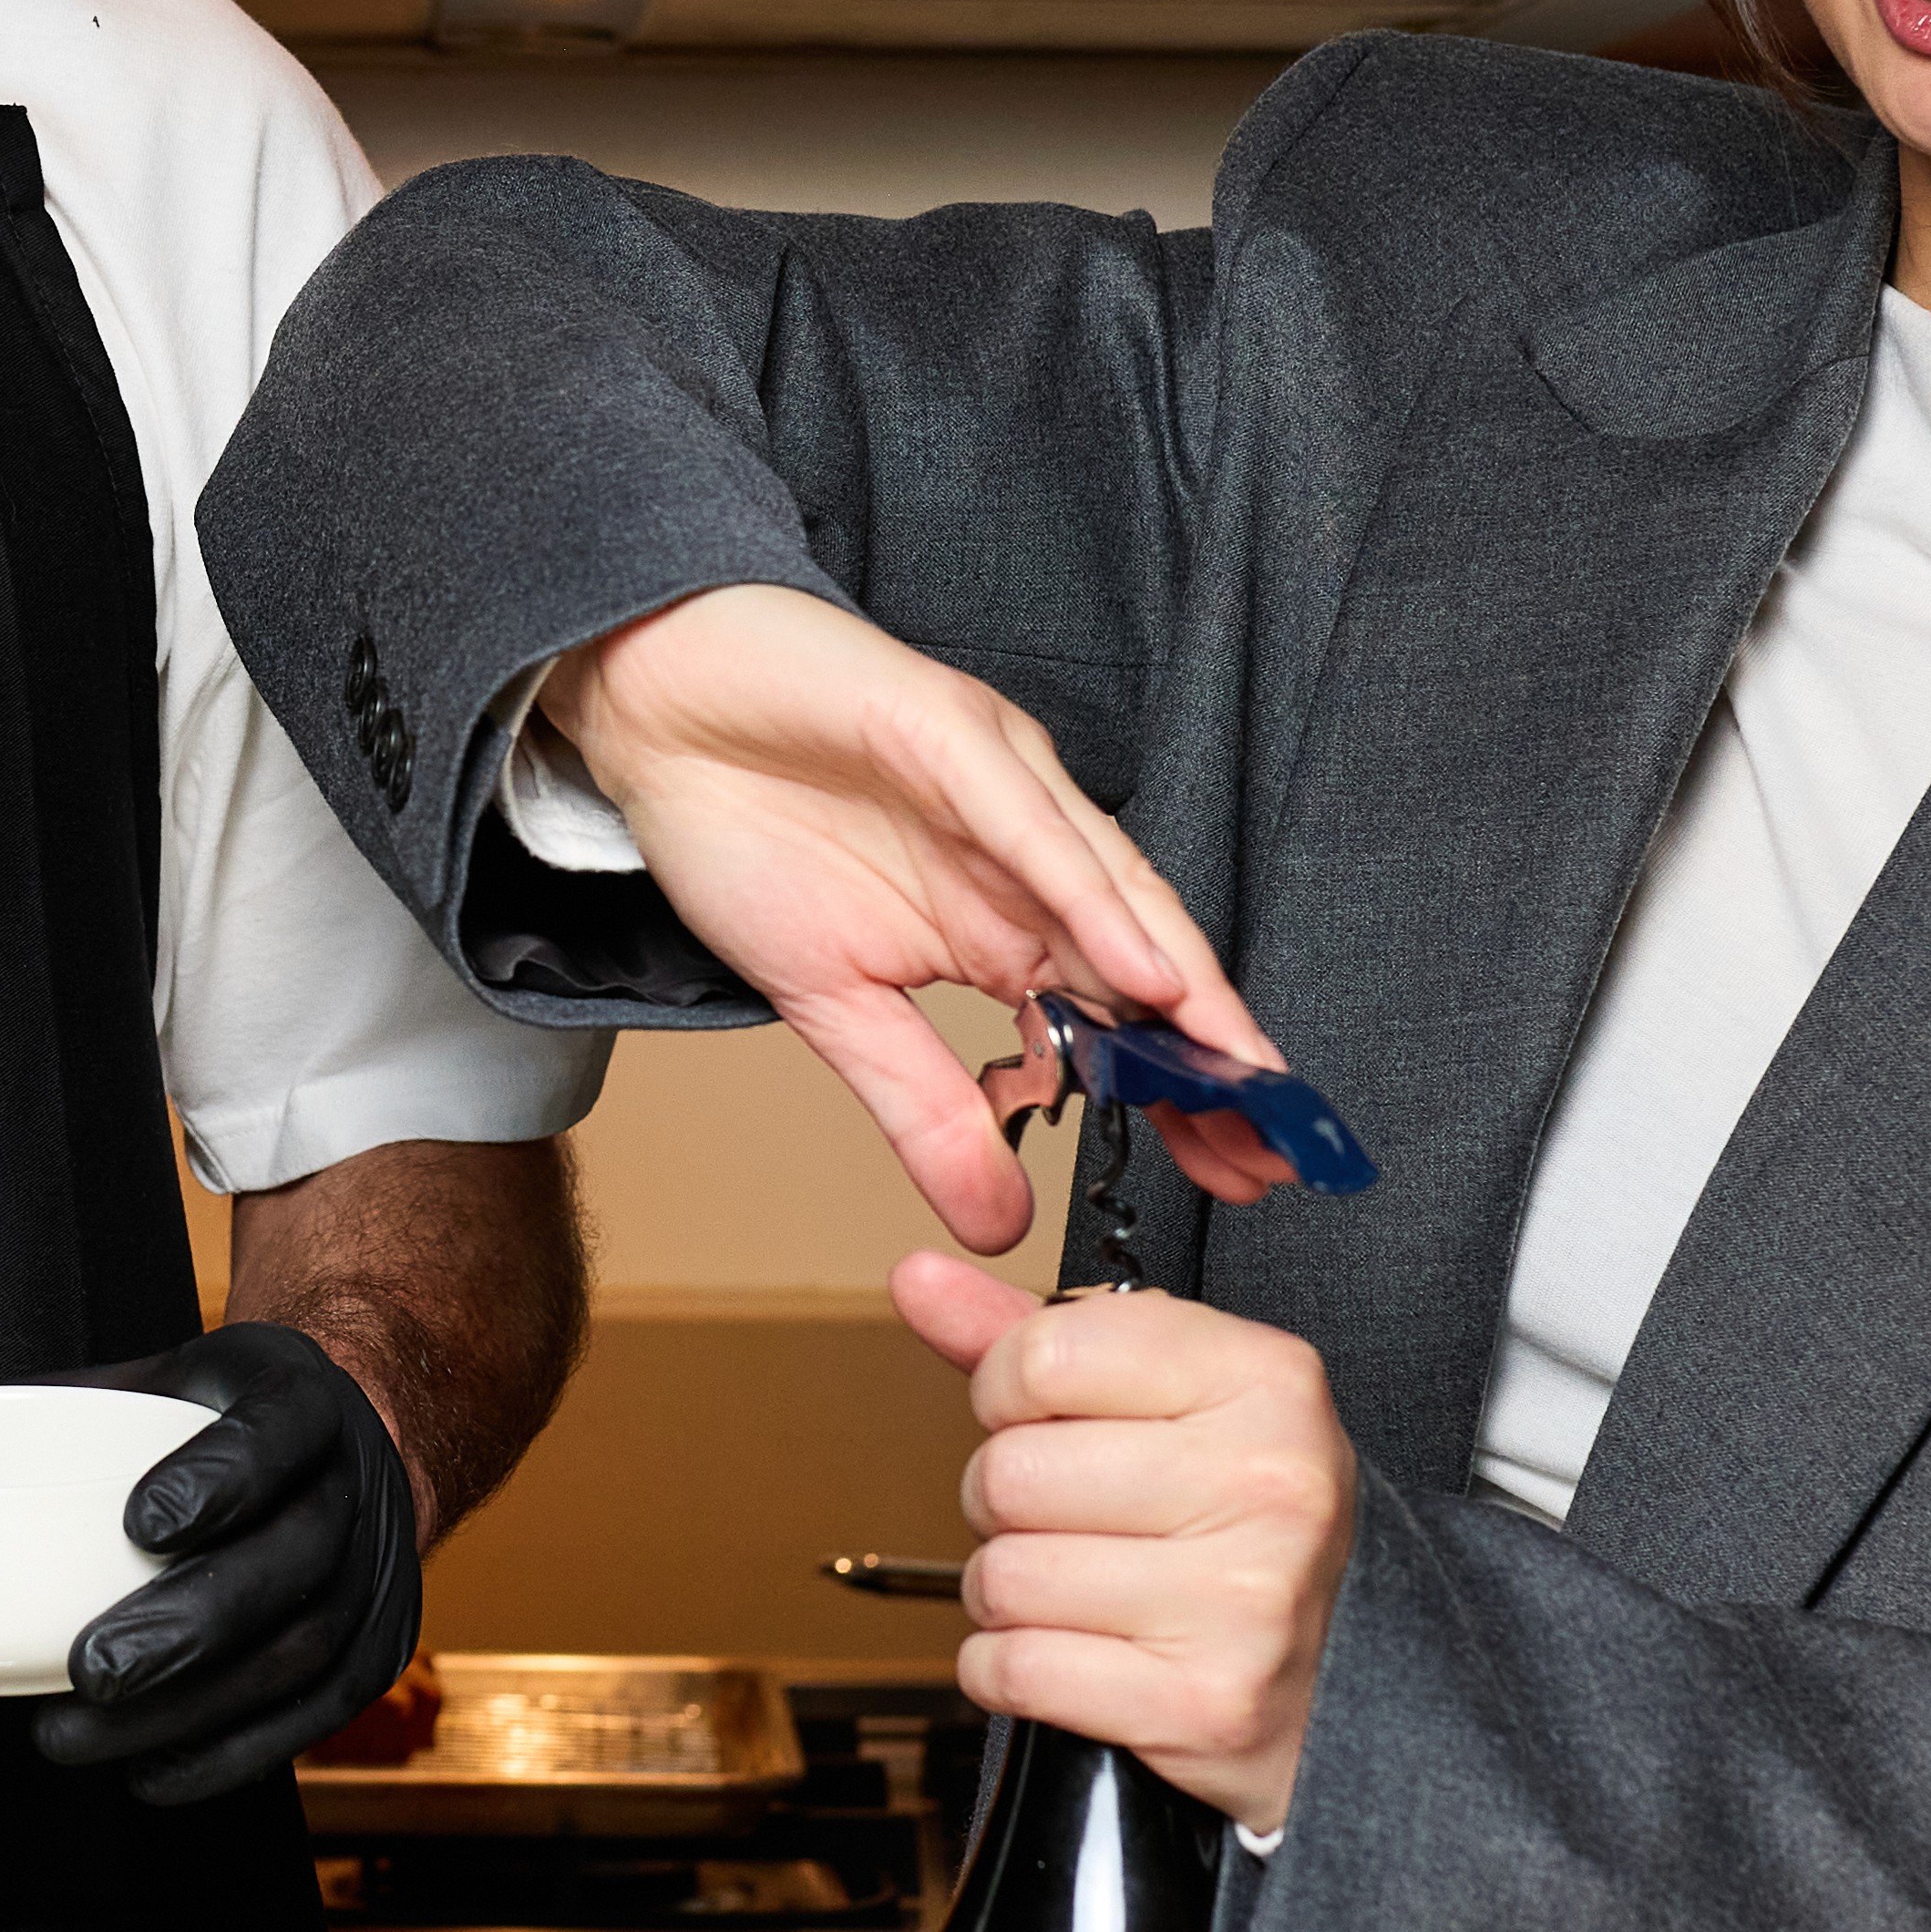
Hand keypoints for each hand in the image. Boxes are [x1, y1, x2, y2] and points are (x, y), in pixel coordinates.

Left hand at [32, 1321, 424, 1809]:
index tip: (138, 1522)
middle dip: (193, 1622)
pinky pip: (311, 1719)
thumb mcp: (141, 1384)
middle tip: (92, 1667)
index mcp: (304, 1399)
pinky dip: (228, 1756)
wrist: (345, 1452)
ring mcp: (380, 1577)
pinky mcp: (376, 1656)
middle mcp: (361, 1488)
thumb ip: (11, 1404)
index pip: (278, 1431)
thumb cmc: (207, 1423)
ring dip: (190, 1707)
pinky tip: (148, 1772)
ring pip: (300, 1653)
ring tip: (78, 1732)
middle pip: (295, 1559)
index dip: (222, 1477)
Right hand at [537, 585, 1300, 1246]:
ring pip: (1115, 893)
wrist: (656, 705)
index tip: (1241, 1176)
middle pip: (1146, 962)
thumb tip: (1000, 1226)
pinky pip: (1032, 828)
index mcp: (1005, 922)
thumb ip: (924, 1110)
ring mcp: (999, 790)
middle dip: (1215, 1057)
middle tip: (1273, 1148)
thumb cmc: (744, 829)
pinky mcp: (951, 736)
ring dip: (1184, 984)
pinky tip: (1143, 969)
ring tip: (1242, 1069)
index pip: (1121, 1018)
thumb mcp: (835, 1011)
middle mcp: (1025, 856)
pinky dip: (1092, 899)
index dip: (1185, 1092)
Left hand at [890, 1245, 1354, 1837]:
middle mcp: (1267, 1482)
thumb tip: (920, 1279)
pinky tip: (1071, 1652)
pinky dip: (1009, 1668)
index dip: (1008, 1392)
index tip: (1043, 1419)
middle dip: (1005, 1503)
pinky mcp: (1204, 1702)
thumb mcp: (1170, 1402)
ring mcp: (1242, 1600)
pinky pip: (1015, 1668)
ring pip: (1004, 1576)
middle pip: (1009, 1473)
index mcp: (1264, 1381)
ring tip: (1075, 1588)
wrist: (1353, 1675)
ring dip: (1007, 1592)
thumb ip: (1040, 1338)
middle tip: (1069, 1519)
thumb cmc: (1244, 1524)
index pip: (1045, 1354)